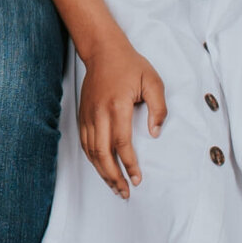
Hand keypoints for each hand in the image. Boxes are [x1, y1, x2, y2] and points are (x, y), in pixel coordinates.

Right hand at [77, 38, 165, 197]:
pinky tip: (102, 169)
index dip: (129, 164)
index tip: (137, 179)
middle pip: (102, 153)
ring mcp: (88, 114)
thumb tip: (154, 133)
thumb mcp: (153, 81)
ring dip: (102, 172)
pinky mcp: (83, 115)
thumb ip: (159, 108)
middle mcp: (99, 113)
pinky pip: (85, 143)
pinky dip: (93, 160)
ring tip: (114, 187)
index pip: (122, 142)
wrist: (103, 50)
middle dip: (113, 176)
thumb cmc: (130, 65)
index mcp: (117, 106)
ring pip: (91, 151)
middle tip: (125, 192)